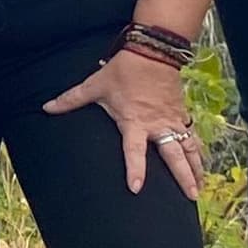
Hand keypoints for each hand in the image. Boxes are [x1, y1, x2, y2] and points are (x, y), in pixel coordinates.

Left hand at [45, 46, 202, 196]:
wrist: (153, 51)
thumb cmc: (123, 70)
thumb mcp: (95, 85)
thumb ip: (70, 100)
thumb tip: (46, 107)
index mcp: (134, 122)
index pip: (134, 151)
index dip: (135, 169)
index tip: (136, 188)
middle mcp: (157, 125)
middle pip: (173, 155)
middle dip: (183, 176)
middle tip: (190, 196)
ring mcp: (172, 120)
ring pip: (188, 148)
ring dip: (196, 168)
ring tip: (199, 189)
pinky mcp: (181, 114)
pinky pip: (192, 137)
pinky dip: (198, 152)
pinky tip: (202, 166)